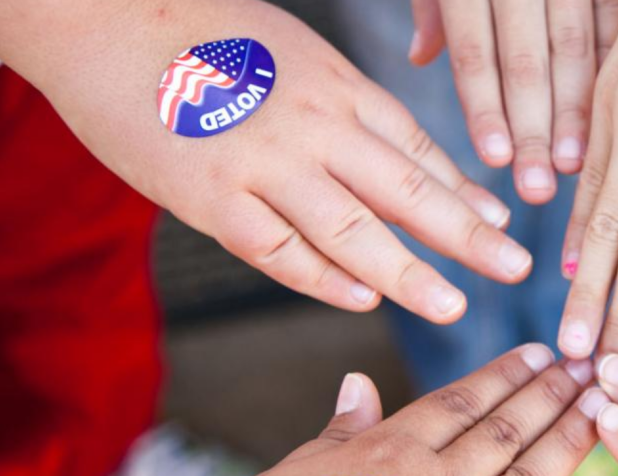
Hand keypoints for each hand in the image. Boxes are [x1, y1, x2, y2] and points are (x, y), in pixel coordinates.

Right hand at [0, 0, 530, 323]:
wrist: (103, 20)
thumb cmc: (208, 40)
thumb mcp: (297, 58)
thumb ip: (350, 110)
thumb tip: (409, 162)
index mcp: (338, 88)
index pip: (418, 150)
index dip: (465, 193)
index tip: (504, 227)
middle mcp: (312, 126)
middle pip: (405, 190)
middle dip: (467, 235)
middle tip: (514, 269)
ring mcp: (262, 164)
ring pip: (350, 231)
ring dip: (407, 272)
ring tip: (452, 305)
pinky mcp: (209, 199)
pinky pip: (277, 250)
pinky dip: (322, 279)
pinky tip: (362, 299)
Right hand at [237, 345, 598, 475]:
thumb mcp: (293, 475)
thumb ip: (340, 432)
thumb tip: (359, 383)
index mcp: (393, 453)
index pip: (464, 403)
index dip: (507, 376)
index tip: (541, 355)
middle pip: (508, 431)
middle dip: (551, 396)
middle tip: (588, 368)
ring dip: (567, 443)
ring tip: (596, 413)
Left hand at [408, 0, 617, 202]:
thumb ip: (434, 4)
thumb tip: (419, 56)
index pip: (474, 53)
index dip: (484, 108)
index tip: (496, 159)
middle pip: (525, 62)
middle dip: (532, 129)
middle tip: (536, 189)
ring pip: (573, 50)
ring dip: (575, 114)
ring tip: (571, 166)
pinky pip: (614, 22)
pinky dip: (613, 72)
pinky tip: (615, 116)